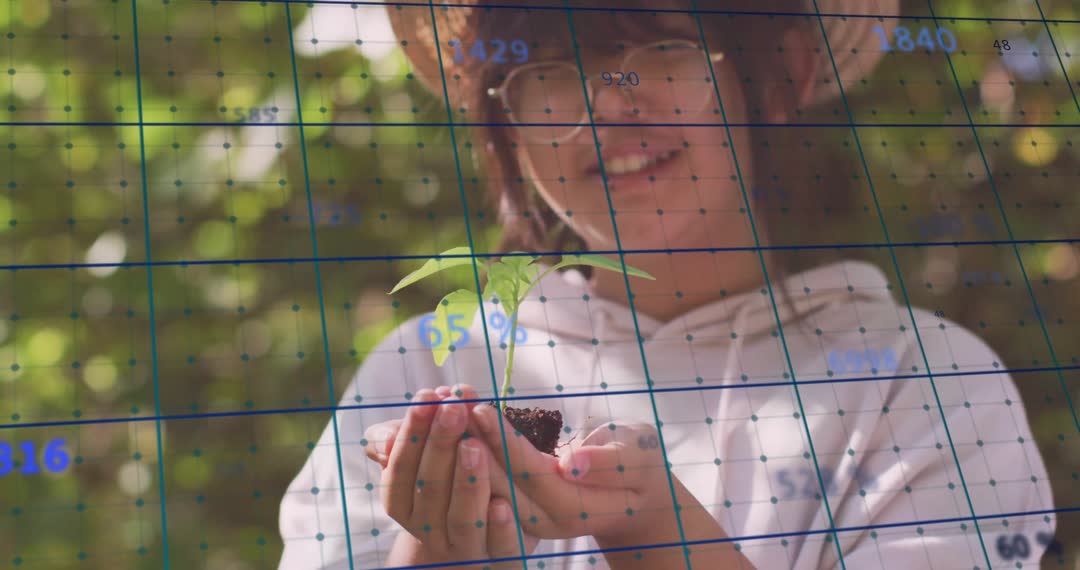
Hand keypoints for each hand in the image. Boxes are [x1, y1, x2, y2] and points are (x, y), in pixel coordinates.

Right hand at [363, 385, 538, 568]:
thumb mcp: (430, 456)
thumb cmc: (455, 481)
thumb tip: (384, 436)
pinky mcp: (503, 563)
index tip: (426, 398)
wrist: (489, 535)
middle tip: (453, 409)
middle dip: (439, 446)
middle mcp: (431, 532)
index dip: (411, 436)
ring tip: (474, 445)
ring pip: (462, 521)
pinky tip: (502, 503)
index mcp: (407, 506)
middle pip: (429, 493)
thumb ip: (408, 440)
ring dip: (466, 483)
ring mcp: (466, 549)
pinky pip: (500, 551)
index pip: (400, 473)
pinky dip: (500, 529)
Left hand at [469, 403, 678, 542]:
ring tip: (442, 406)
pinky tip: (449, 419)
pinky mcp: (517, 505)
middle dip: (470, 440)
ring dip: (461, 444)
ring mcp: (528, 516)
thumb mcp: (641, 456)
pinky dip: (465, 449)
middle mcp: (545, 518)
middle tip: (448, 403)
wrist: (636, 498)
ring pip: (486, 482)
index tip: (479, 409)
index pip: (531, 473)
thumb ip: (612, 461)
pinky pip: (486, 478)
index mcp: (576, 507)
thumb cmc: (642, 467)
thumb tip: (574, 463)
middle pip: (498, 480)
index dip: (504, 442)